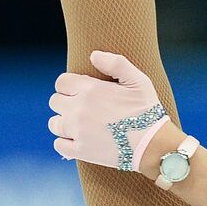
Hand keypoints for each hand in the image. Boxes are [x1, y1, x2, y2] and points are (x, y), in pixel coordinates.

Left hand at [48, 50, 170, 170]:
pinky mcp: (80, 151)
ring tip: (78, 123)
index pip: (62, 82)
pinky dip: (64, 142)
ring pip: (54, 123)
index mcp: (90, 90)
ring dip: (63, 121)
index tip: (80, 90)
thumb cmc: (147, 109)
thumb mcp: (138, 80)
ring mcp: (77, 131)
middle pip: (55, 101)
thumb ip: (116, 63)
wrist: (152, 144)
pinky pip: (58, 145)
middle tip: (82, 106)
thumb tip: (94, 55)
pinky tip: (77, 139)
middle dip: (66, 101)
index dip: (70, 84)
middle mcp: (79, 109)